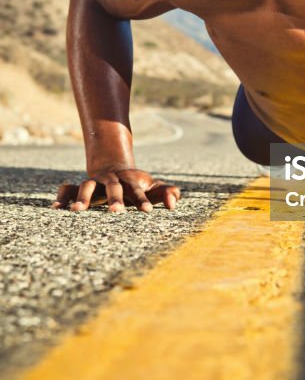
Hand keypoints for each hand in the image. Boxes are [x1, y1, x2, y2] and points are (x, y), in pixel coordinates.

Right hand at [51, 168, 180, 212]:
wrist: (112, 167)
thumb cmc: (136, 184)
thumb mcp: (153, 187)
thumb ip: (167, 193)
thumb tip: (174, 203)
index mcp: (129, 181)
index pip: (137, 190)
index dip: (142, 200)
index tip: (147, 212)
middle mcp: (110, 181)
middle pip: (112, 187)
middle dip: (114, 198)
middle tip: (116, 212)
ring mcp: (93, 183)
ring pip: (86, 186)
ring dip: (82, 197)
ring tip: (78, 211)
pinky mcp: (79, 188)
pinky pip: (67, 189)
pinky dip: (61, 197)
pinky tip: (56, 209)